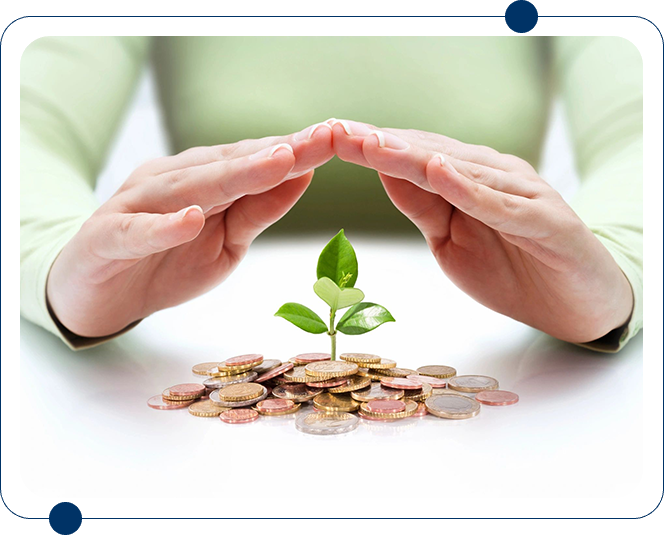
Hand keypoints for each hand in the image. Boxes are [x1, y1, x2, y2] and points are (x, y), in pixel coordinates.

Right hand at [47, 123, 333, 337]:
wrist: (97, 291)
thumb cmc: (166, 261)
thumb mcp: (227, 242)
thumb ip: (258, 211)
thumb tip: (303, 176)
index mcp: (203, 180)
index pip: (255, 160)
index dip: (297, 150)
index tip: (339, 138)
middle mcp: (173, 181)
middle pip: (230, 165)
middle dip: (280, 153)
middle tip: (323, 138)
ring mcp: (137, 205)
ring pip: (190, 187)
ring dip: (234, 175)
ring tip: (277, 162)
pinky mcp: (107, 236)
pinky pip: (137, 231)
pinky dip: (163, 226)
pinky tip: (190, 217)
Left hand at [329, 119, 632, 343]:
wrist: (576, 303)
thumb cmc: (512, 269)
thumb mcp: (450, 240)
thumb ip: (423, 206)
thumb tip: (384, 173)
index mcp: (467, 179)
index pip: (411, 157)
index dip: (371, 148)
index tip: (328, 138)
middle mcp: (493, 175)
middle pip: (429, 154)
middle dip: (380, 144)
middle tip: (337, 132)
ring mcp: (521, 194)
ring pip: (460, 171)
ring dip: (414, 157)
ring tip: (374, 145)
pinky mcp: (546, 220)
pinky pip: (501, 204)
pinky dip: (469, 188)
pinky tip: (439, 172)